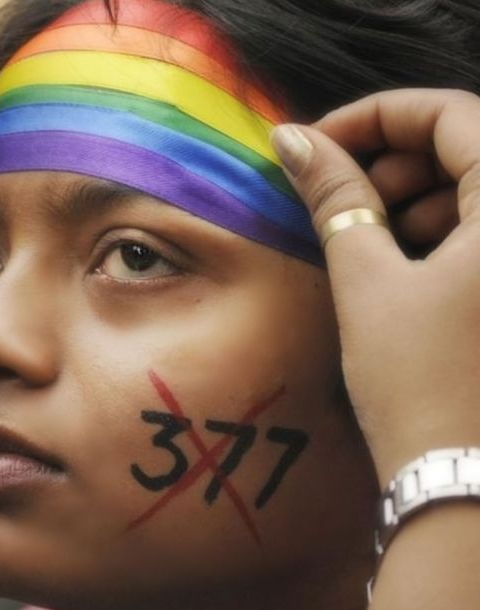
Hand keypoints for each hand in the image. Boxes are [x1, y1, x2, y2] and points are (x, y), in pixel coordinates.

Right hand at [272, 89, 479, 484]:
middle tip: (334, 194)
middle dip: (390, 160)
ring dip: (411, 197)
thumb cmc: (417, 384)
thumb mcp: (368, 281)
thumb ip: (335, 198)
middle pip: (465, 147)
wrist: (463, 486)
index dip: (374, 118)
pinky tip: (398, 259)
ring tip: (362, 233)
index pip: (450, 115)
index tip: (317, 143)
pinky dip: (436, 230)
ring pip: (473, 190)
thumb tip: (292, 139)